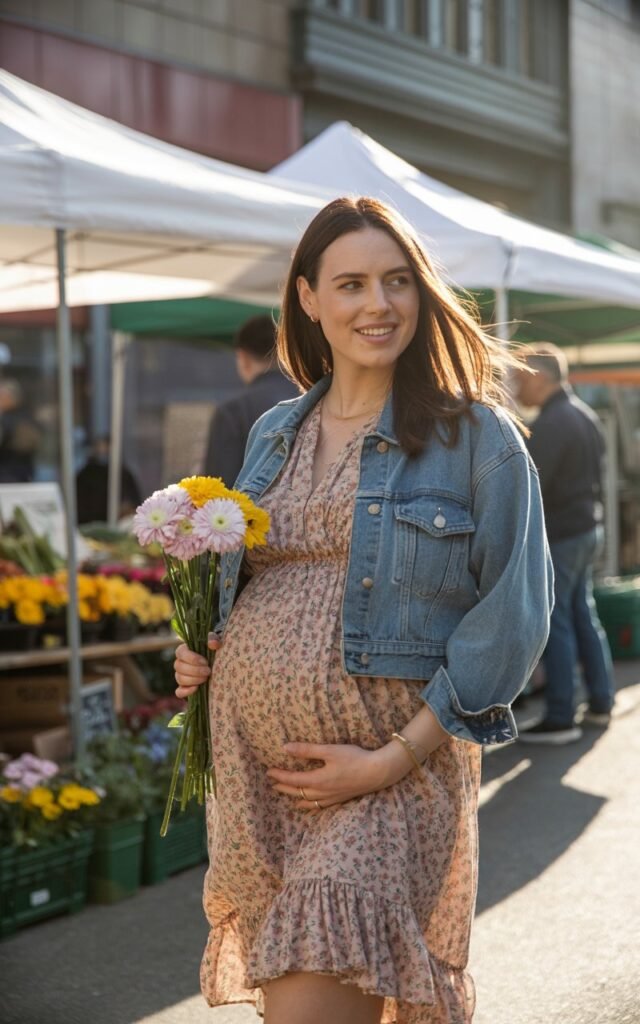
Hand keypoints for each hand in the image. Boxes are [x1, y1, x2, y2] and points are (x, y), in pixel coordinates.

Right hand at [173, 634, 221, 698]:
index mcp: (184, 651)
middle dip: (195, 670)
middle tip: (208, 671)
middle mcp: (180, 663)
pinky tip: (196, 688)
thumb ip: (214, 639)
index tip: (205, 662)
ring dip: (193, 680)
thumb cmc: (214, 650)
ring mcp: (180, 676)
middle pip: (179, 667)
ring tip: (206, 678)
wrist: (218, 663)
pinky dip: (186, 691)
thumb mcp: (215, 642)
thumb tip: (213, 643)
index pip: (180, 653)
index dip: (191, 658)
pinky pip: (179, 692)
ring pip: (180, 679)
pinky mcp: (184, 688)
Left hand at [266, 740, 412, 812]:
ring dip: (296, 798)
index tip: (269, 772)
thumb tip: (285, 748)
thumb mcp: (329, 750)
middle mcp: (323, 792)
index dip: (280, 776)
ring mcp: (332, 797)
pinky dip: (311, 805)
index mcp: (318, 780)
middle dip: (284, 788)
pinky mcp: (341, 799)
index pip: (293, 779)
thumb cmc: (354, 758)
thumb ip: (307, 750)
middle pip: (298, 792)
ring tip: (289, 797)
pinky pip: (320, 806)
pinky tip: (312, 803)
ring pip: (309, 801)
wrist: (377, 772)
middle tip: (273, 784)